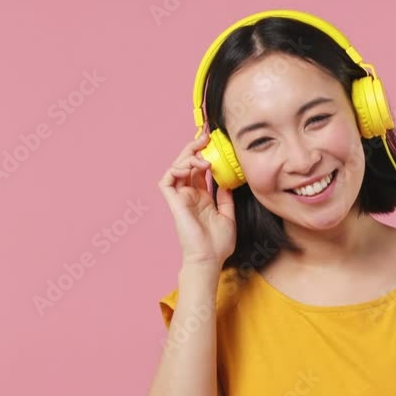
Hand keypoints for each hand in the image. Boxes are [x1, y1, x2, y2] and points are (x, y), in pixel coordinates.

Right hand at [157, 133, 236, 266]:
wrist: (210, 259)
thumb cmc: (218, 244)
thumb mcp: (228, 216)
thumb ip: (225, 198)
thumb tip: (226, 182)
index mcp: (202, 197)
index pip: (199, 170)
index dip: (204, 154)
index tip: (214, 141)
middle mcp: (189, 195)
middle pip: (186, 164)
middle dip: (194, 148)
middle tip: (205, 137)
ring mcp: (180, 198)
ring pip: (176, 168)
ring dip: (187, 156)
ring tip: (203, 155)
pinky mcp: (174, 202)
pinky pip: (167, 180)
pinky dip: (176, 169)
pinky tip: (190, 168)